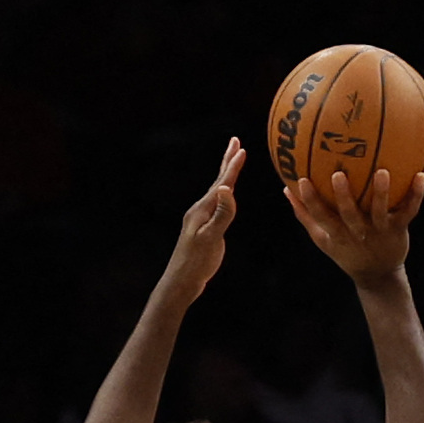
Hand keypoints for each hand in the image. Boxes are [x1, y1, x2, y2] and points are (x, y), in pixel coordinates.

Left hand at [159, 139, 245, 301]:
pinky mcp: (206, 227)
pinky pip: (218, 204)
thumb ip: (221, 214)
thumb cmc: (196, 261)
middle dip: (227, 161)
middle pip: (218, 180)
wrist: (182, 280)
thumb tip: (226, 189)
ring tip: (233, 163)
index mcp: (203, 209)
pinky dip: (225, 193)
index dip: (233, 166)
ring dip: (226, 175)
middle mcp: (201, 209)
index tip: (242, 148)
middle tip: (235, 142)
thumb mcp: (211, 237)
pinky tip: (226, 195)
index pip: (222, 183)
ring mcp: (203, 218)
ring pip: (217, 191)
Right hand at [284, 167, 423, 283]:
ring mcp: (380, 231)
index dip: (310, 200)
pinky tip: (421, 175)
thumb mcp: (323, 238)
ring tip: (382, 171)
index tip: (301, 179)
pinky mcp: (399, 229)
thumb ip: (305, 215)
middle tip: (337, 174)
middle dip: (343, 196)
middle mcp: (359, 232)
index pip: (321, 216)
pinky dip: (416, 195)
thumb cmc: (347, 250)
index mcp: (338, 234)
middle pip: (349, 214)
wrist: (379, 275)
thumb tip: (286, 188)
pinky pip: (409, 210)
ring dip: (381, 192)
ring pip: (380, 211)